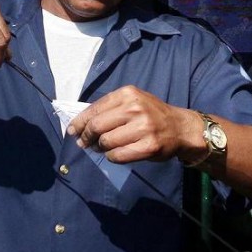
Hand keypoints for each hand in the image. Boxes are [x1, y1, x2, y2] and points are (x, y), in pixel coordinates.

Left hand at [66, 86, 200, 163]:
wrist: (180, 127)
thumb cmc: (151, 114)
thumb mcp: (132, 101)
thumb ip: (109, 108)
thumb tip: (80, 124)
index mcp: (127, 94)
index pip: (95, 109)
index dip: (79, 122)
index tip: (72, 130)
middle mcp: (135, 108)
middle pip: (97, 126)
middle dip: (86, 136)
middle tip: (84, 143)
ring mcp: (143, 128)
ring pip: (106, 142)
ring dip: (99, 148)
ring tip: (100, 148)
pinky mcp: (148, 146)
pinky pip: (118, 155)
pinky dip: (111, 157)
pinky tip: (113, 154)